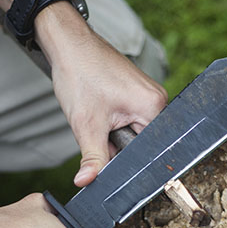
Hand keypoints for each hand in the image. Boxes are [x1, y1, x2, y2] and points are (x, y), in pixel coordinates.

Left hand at [34, 3, 168, 186]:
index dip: (127, 160)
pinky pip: (129, 119)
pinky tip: (99, 109)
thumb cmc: (80, 75)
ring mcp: (148, 95)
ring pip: (133, 132)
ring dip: (113, 133)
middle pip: (142, 142)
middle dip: (117, 145)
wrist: (68, 44)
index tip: (109, 160)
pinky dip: (112, 122)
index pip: (148, 151)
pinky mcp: (137, 92)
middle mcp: (158, 100)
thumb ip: (93, 158)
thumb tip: (87, 183)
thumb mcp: (87, 124)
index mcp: (154, 107)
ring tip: (97, 114)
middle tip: (97, 130)